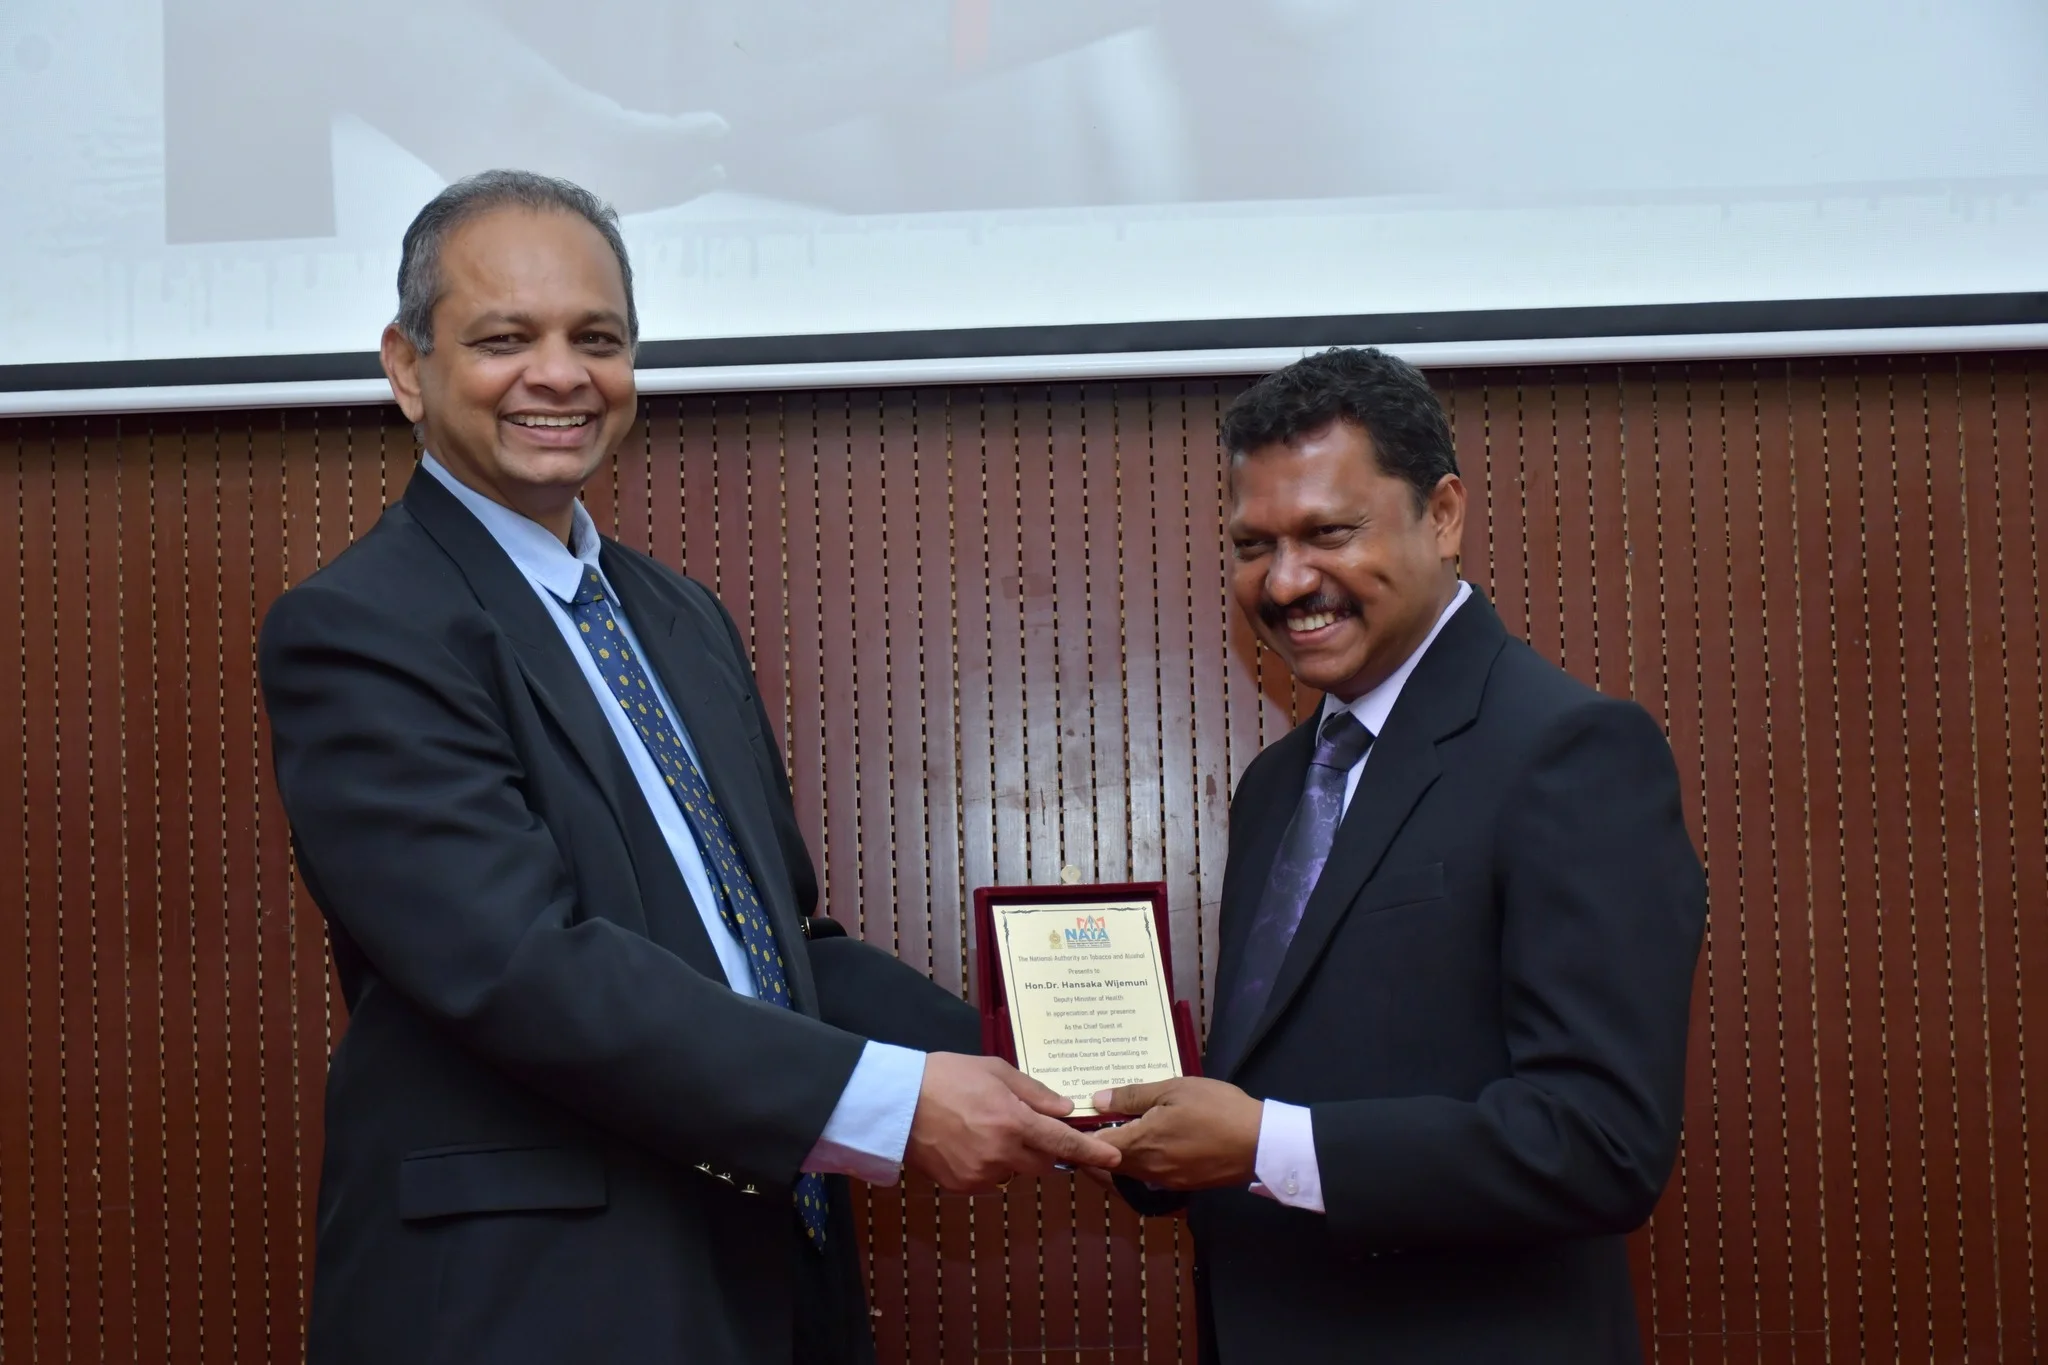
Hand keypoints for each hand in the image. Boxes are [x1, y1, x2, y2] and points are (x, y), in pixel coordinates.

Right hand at [905, 1054, 1121, 1193]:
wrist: (896, 1103)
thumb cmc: (947, 1076)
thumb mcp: (994, 1071)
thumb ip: (1033, 1093)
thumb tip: (1065, 1109)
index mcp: (1014, 1122)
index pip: (1064, 1143)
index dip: (1092, 1152)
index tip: (1115, 1159)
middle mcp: (1002, 1154)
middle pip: (1044, 1163)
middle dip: (1044, 1149)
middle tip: (1024, 1125)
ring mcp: (981, 1174)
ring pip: (1016, 1172)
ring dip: (1015, 1157)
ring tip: (987, 1129)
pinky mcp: (962, 1186)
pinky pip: (990, 1180)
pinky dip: (990, 1166)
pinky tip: (969, 1142)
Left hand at [1091, 1078, 1263, 1189]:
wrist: (1260, 1144)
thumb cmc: (1216, 1109)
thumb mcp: (1174, 1089)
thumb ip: (1132, 1096)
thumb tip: (1097, 1101)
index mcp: (1140, 1144)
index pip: (1093, 1149)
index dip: (1079, 1137)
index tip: (1071, 1123)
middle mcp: (1146, 1170)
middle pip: (1106, 1166)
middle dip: (1092, 1150)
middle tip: (1088, 1126)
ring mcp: (1164, 1182)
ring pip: (1126, 1173)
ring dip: (1115, 1158)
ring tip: (1114, 1131)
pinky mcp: (1180, 1186)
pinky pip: (1146, 1178)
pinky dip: (1136, 1164)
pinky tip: (1144, 1144)